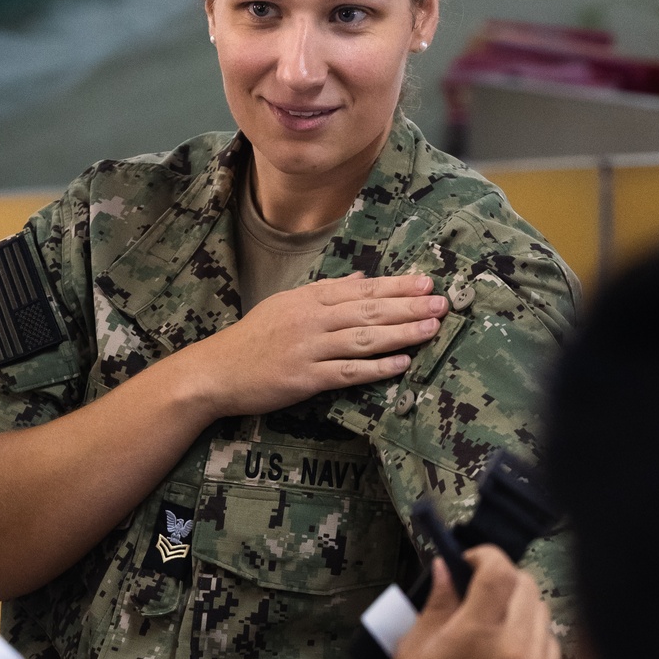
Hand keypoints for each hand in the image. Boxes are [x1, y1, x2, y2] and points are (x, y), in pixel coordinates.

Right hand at [182, 273, 447, 417]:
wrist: (217, 371)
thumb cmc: (252, 339)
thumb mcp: (284, 305)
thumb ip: (324, 293)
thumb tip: (362, 280)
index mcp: (307, 298)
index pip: (360, 289)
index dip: (395, 286)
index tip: (425, 282)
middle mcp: (311, 320)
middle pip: (368, 311)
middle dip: (408, 306)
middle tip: (442, 303)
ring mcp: (308, 349)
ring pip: (364, 338)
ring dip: (401, 333)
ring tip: (431, 328)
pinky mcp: (305, 379)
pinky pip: (347, 372)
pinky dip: (376, 368)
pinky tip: (401, 363)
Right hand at [391, 547, 559, 658]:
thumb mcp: (412, 653)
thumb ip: (434, 605)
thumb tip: (444, 568)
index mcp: (477, 634)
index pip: (498, 570)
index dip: (484, 555)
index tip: (468, 560)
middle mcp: (516, 646)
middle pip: (526, 585)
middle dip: (502, 577)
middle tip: (478, 588)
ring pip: (543, 611)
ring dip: (519, 604)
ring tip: (493, 619)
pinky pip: (551, 642)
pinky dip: (532, 632)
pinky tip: (509, 646)